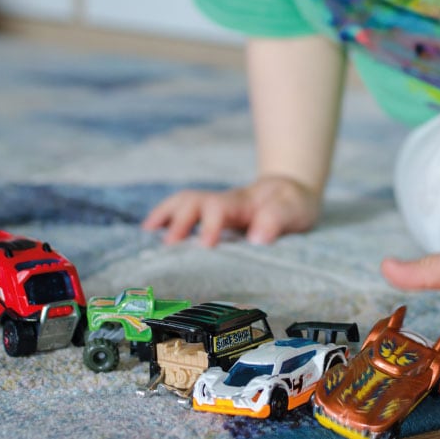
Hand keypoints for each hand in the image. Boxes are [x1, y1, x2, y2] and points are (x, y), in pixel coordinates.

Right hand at [141, 175, 321, 246]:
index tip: (205, 246)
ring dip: (163, 215)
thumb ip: (277, 220)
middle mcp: (223, 202)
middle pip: (193, 202)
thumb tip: (258, 238)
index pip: (219, 209)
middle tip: (168, 247)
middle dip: (178, 221)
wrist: (291, 191)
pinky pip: (183, 211)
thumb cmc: (292, 204)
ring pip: (183, 202)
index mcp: (242, 204)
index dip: (209, 225)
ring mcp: (215, 207)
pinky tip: (149, 233)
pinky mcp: (211, 216)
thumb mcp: (294, 210)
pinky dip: (164, 218)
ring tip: (145, 235)